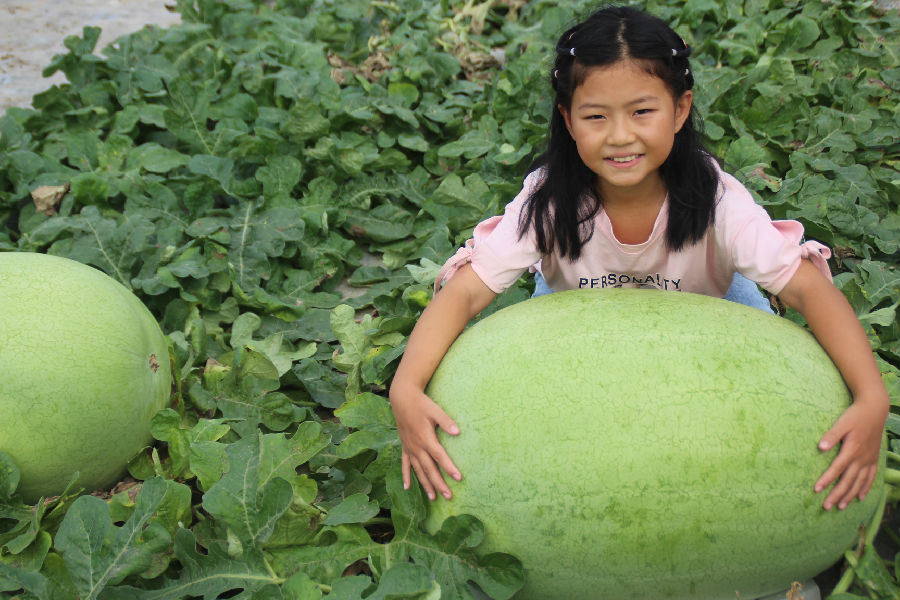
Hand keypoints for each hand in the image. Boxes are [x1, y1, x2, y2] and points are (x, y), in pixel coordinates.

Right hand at [390, 383, 461, 500]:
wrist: (402, 398)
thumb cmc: (421, 403)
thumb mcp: (435, 410)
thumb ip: (446, 421)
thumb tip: (458, 432)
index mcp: (425, 438)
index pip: (440, 457)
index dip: (449, 468)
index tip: (459, 478)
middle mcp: (416, 446)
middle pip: (429, 469)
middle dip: (439, 483)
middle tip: (449, 496)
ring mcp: (409, 448)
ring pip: (418, 470)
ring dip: (426, 484)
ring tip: (433, 498)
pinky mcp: (405, 447)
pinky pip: (405, 465)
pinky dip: (406, 476)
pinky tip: (407, 487)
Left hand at [814, 393, 888, 509]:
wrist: (875, 410)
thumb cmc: (855, 416)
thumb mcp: (842, 423)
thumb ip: (831, 436)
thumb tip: (820, 447)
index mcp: (852, 449)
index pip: (837, 469)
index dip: (827, 480)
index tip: (816, 490)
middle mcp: (862, 458)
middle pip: (848, 480)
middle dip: (837, 494)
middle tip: (826, 507)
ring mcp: (869, 459)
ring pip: (859, 482)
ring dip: (850, 495)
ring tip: (841, 506)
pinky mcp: (874, 458)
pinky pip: (871, 477)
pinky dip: (866, 487)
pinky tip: (861, 497)